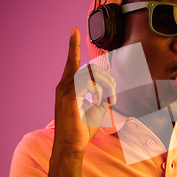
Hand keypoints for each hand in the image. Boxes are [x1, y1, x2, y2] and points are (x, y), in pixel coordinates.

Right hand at [53, 27, 115, 155]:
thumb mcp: (95, 111)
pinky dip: (98, 90)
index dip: (73, 45)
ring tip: (108, 98)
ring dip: (105, 84)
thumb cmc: (81, 130)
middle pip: (89, 68)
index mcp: (68, 86)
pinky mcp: (69, 96)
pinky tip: (99, 101)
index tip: (75, 31)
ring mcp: (64, 90)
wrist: (71, 145)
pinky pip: (88, 82)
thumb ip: (100, 99)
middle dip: (106, 78)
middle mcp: (64, 85)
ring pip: (90, 74)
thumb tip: (109, 94)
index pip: (71, 61)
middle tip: (113, 93)